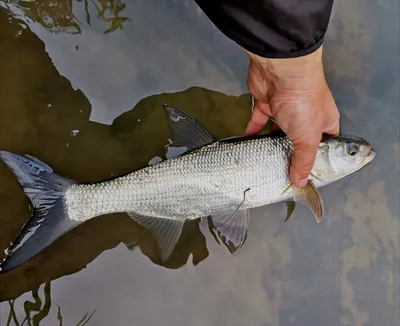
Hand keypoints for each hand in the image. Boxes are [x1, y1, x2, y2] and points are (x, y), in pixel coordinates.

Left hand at [244, 46, 339, 187]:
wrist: (280, 72)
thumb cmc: (303, 103)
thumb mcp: (308, 138)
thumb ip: (304, 161)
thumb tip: (300, 181)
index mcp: (324, 122)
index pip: (325, 145)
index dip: (319, 160)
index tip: (308, 176)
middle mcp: (306, 116)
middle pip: (299, 141)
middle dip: (291, 155)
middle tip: (282, 174)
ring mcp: (285, 110)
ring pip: (277, 133)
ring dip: (270, 146)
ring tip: (264, 164)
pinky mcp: (266, 104)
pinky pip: (258, 123)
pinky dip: (253, 133)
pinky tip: (248, 145)